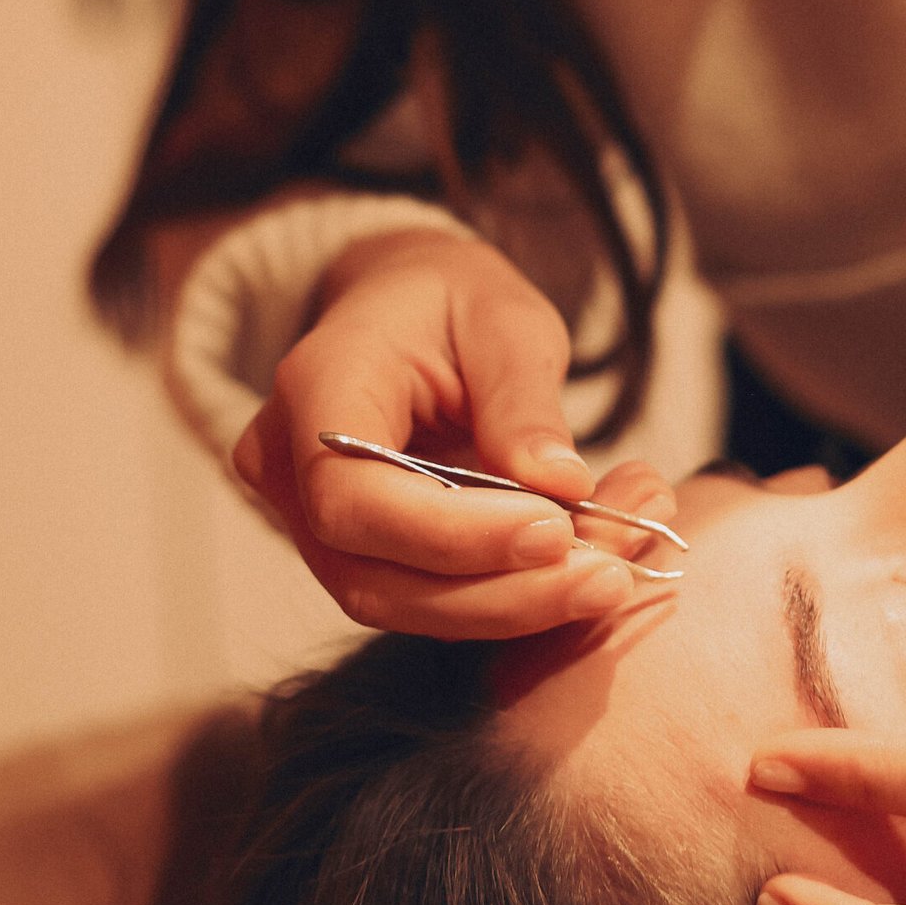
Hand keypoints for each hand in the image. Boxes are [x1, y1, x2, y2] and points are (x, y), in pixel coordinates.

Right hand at [233, 227, 673, 635]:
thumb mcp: (504, 322)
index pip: (353, 498)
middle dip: (501, 591)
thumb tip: (562, 488)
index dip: (453, 535)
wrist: (410, 306)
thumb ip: (523, 404)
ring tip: (616, 573)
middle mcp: (289, 466)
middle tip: (610, 575)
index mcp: (315, 386)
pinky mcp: (358, 553)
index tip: (556, 531)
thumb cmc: (453, 300)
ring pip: (403, 603)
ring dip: (517, 604)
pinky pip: (427, 597)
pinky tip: (590, 567)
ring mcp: (310, 520)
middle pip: (374, 574)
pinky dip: (511, 595)